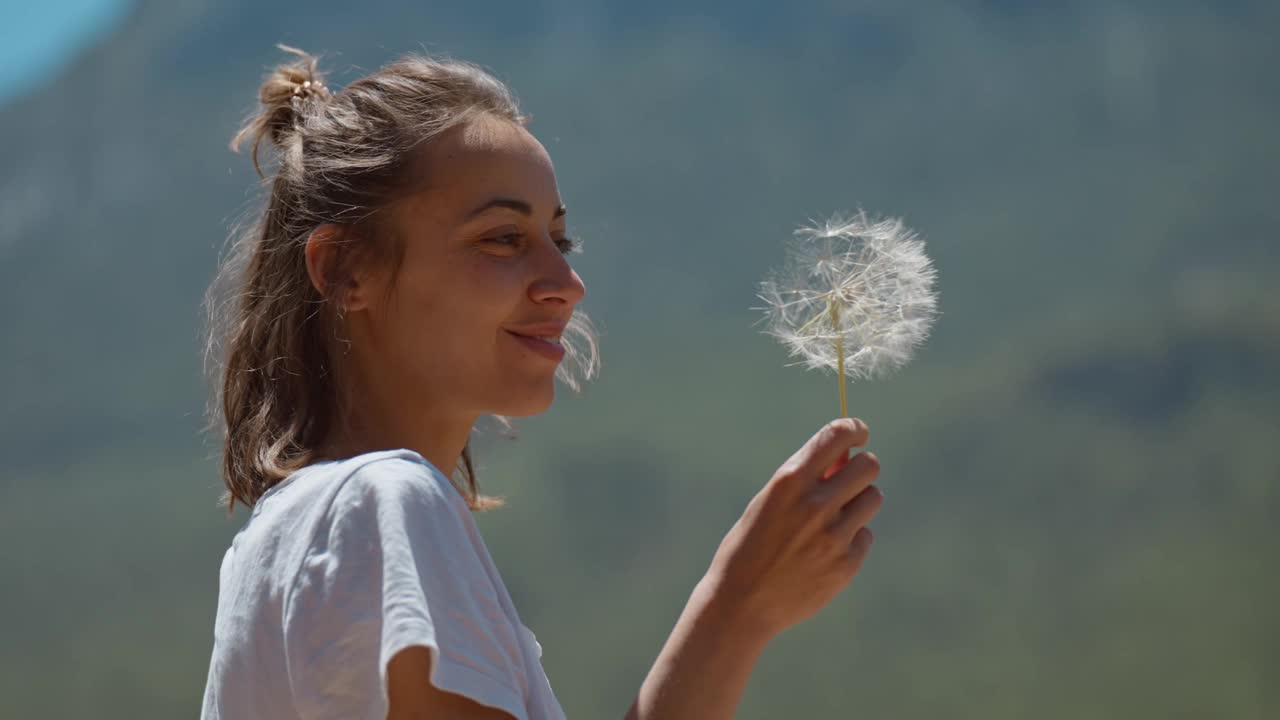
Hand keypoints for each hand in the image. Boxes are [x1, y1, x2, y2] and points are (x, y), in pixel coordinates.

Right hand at [702, 418, 882, 639]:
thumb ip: (806, 480)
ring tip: (834, 517)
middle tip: (849, 477)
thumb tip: (846, 456)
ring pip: (873, 498)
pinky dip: (851, 538)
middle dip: (862, 466)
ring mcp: (833, 537)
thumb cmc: (749, 546)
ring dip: (859, 501)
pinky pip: (864, 535)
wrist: (740, 605)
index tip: (858, 432)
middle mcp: (815, 505)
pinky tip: (823, 552)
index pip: (837, 436)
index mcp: (789, 481)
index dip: (854, 428)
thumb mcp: (768, 503)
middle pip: (868, 466)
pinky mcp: (846, 565)